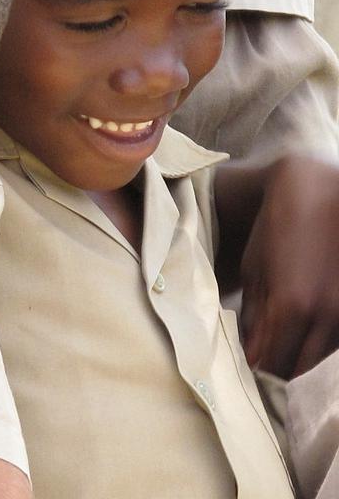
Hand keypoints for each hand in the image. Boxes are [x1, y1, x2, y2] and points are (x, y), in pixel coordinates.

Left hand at [240, 155, 338, 377]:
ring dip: (301, 367)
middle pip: (300, 374)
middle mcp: (325, 318)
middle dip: (278, 378)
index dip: (255, 374)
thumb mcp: (255, 270)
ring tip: (281, 357)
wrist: (319, 193)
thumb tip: (249, 354)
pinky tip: (304, 341)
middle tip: (259, 374)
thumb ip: (252, 316)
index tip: (241, 376)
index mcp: (290, 306)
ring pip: (322, 365)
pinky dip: (321, 353)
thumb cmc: (277, 229)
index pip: (271, 365)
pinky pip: (338, 347)